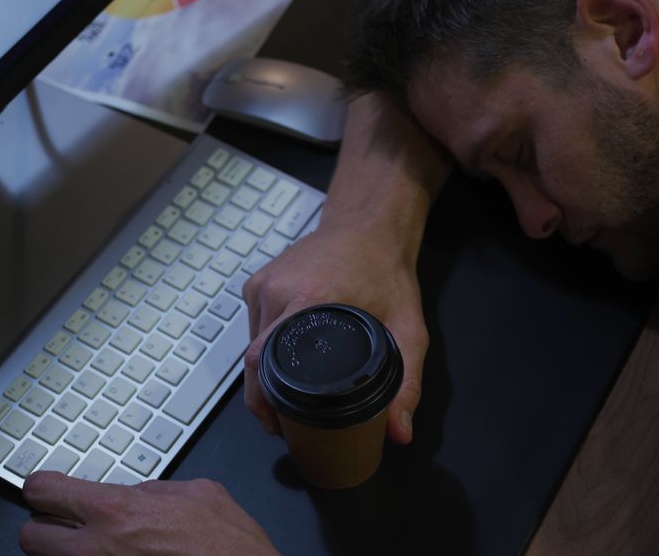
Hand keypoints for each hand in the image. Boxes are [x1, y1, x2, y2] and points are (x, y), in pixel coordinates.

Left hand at [20, 471, 277, 554]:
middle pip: (30, 537)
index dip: (44, 487)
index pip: (43, 491)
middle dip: (46, 528)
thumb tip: (137, 494)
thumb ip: (156, 490)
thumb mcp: (200, 493)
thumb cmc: (230, 547)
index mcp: (116, 511)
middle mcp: (96, 550)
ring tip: (99, 548)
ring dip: (68, 553)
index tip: (49, 490)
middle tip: (66, 525)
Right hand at [241, 93, 447, 445]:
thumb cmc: (387, 273)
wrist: (368, 224)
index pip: (264, 363)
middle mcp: (276, 291)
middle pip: (254, 359)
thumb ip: (406, 383)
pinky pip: (254, 324)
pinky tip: (285, 359)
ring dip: (264, 371)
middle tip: (285, 423)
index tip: (279, 427)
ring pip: (251, 343)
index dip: (265, 402)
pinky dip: (265, 345)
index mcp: (307, 301)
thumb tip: (400, 435)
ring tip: (287, 395)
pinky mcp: (257, 281)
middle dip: (263, 396)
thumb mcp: (408, 330)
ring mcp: (262, 283)